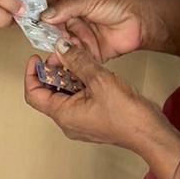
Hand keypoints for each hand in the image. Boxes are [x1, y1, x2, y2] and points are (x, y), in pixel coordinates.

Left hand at [23, 42, 161, 149]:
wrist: (148, 132)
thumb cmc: (125, 113)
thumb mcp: (99, 79)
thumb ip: (77, 60)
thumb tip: (60, 46)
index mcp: (63, 114)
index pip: (33, 95)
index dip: (31, 74)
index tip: (36, 57)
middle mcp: (68, 121)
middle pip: (48, 93)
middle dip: (52, 70)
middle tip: (61, 53)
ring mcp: (81, 120)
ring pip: (64, 94)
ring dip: (67, 74)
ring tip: (77, 57)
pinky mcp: (93, 117)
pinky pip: (78, 97)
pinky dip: (79, 81)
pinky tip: (89, 68)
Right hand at [41, 0, 145, 61]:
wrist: (142, 20)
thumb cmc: (119, 1)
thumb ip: (66, 8)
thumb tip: (44, 15)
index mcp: (71, 1)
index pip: (49, 9)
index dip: (39, 17)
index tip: (28, 25)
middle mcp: (74, 19)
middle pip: (53, 30)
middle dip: (46, 38)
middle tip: (39, 45)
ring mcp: (81, 36)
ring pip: (63, 45)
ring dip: (56, 51)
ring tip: (49, 58)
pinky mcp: (90, 52)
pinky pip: (75, 58)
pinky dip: (68, 62)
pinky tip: (61, 67)